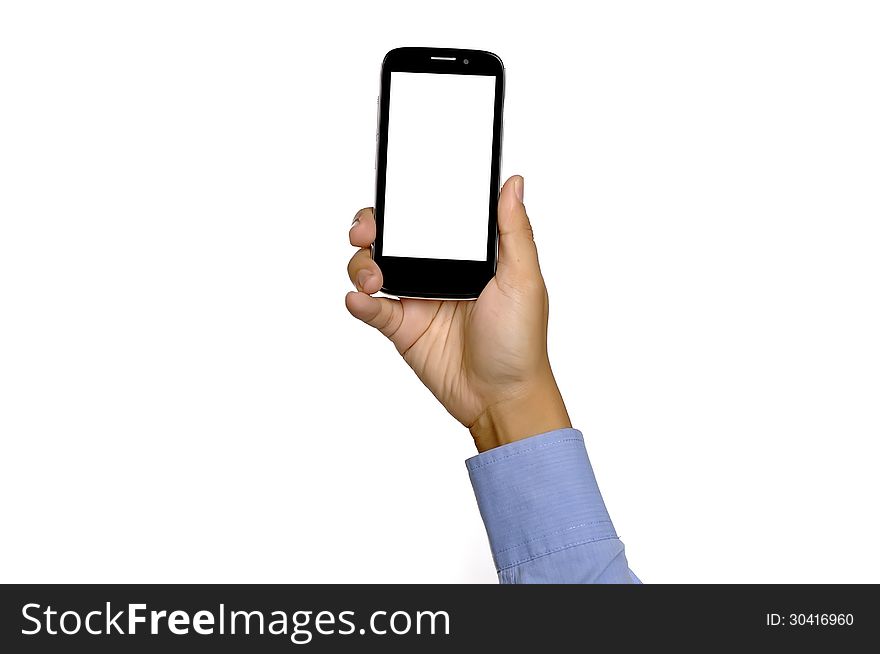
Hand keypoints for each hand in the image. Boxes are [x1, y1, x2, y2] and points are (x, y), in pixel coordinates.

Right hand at [346, 176, 569, 451]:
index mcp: (465, 254)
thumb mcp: (524, 279)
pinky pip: (371, 309)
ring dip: (362, 265)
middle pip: (391, 237)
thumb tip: (513, 183)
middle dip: (370, 228)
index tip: (393, 194)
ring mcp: (416, 299)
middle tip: (366, 232)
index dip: (406, 203)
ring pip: (373, 268)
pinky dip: (359, 301)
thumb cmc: (521, 341)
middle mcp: (437, 271)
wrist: (503, 397)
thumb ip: (514, 231)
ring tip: (372, 279)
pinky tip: (359, 298)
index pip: (428, 216)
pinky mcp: (402, 329)